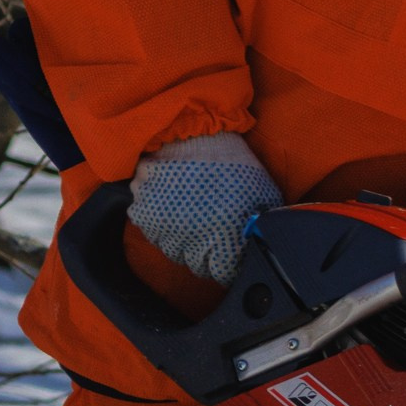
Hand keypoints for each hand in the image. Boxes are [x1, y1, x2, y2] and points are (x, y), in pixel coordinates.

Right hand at [128, 132, 282, 285]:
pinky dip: (162, 221)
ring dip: (182, 237)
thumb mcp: (262, 197)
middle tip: (212, 224)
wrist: (196, 130)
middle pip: (195, 266)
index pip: (224, 274)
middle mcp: (191, 239)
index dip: (229, 263)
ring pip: (172, 251)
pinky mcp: (143, 215)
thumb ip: (259, 229)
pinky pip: (153, 232)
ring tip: (193, 209)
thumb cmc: (234, 164)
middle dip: (205, 250)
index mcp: (224, 236)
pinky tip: (175, 200)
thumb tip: (263, 250)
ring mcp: (163, 228)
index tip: (231, 251)